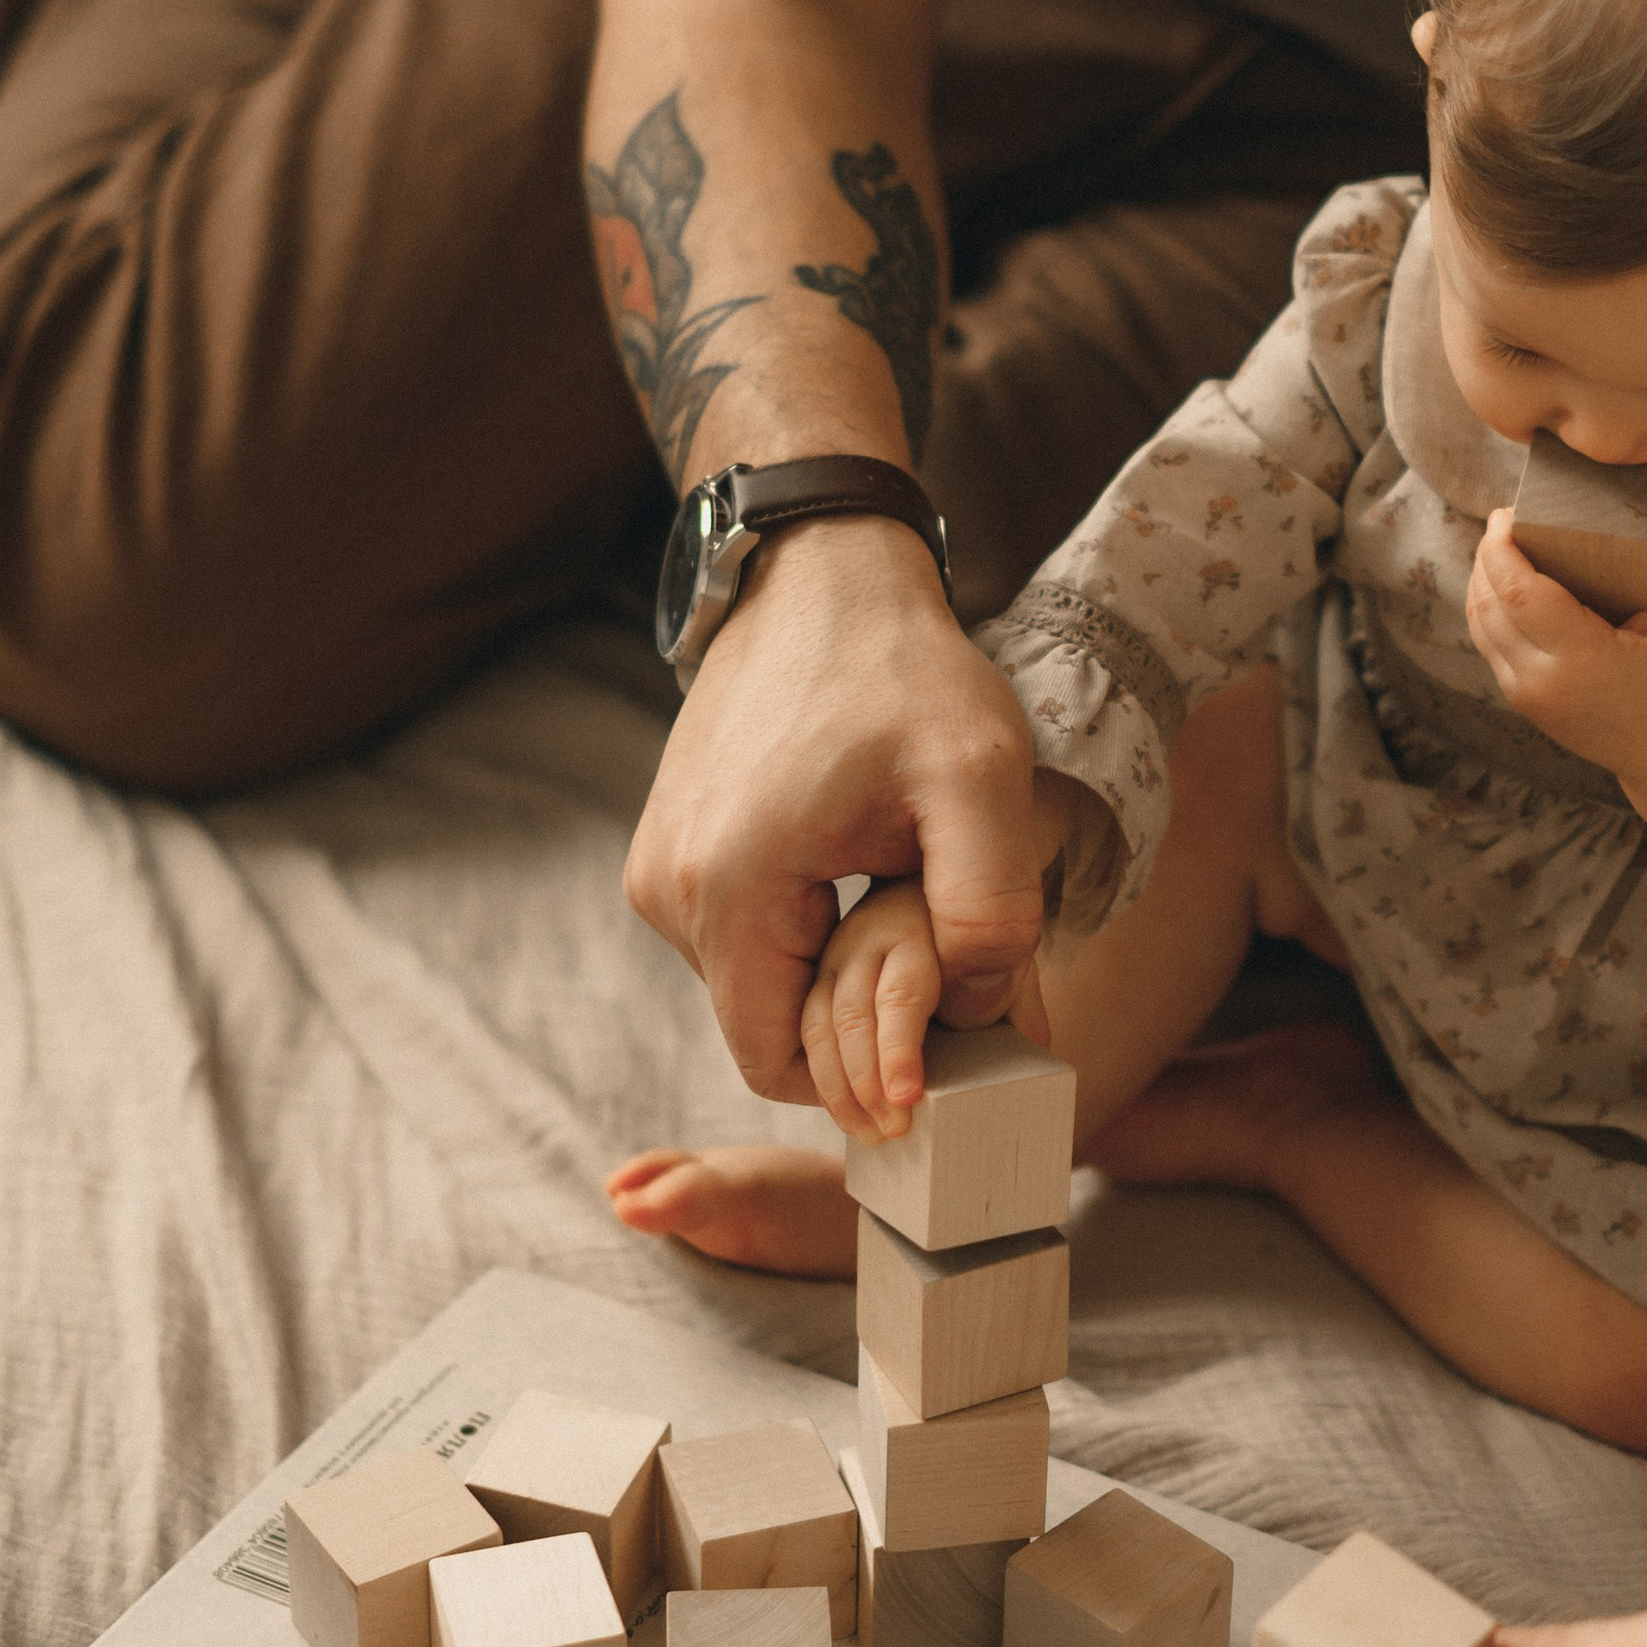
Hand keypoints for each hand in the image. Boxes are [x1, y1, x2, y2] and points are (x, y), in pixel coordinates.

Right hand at [625, 513, 1040, 1101]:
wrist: (822, 573)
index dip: (862, 1073)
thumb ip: (991, 908)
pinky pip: (741, 928)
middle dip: (855, 1015)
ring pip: (756, 979)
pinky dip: (805, 924)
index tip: (941, 1037)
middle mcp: (664, 891)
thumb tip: (976, 1012)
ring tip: (904, 888)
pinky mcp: (668, 843)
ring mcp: (655, 866)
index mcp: (724, 890)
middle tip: (943, 954)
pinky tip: (863, 864)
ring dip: (832, 965)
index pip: (779, 1065)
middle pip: (767, 1025)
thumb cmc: (904, 670)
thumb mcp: (981, 779)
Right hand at [801, 880, 1050, 1138]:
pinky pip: (806, 1036)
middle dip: (868, 1081)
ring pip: (818, 1028)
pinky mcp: (817, 983)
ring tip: (873, 1134)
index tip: (907, 1097)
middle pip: (851, 1017)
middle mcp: (864, 941)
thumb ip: (1012, 1001)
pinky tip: (850, 1115)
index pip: (901, 996)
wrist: (932, 899)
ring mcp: (833, 960)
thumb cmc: (974, 942)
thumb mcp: (1007, 958)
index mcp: (915, 930)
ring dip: (840, 1090)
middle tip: (895, 1129)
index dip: (899, 1050)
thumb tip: (1014, 1053)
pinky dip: (824, 1082)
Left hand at [1466, 510, 1646, 790]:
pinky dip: (1485, 609)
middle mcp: (1544, 680)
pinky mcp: (1522, 703)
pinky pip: (1488, 645)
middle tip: (1502, 521)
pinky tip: (1500, 584)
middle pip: (1489, 605)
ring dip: (1480, 581)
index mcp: (1584, 659)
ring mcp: (1527, 695)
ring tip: (1498, 546)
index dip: (1501, 550)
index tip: (1506, 514)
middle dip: (1486, 556)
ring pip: (1480, 626)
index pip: (1520, 594)